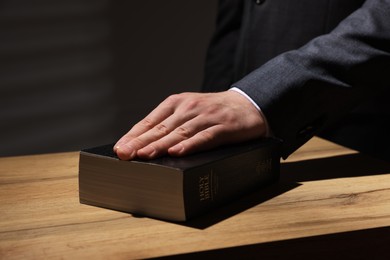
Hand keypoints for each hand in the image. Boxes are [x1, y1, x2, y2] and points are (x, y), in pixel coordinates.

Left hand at [114, 91, 266, 159]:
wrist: (247, 104)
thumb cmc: (212, 112)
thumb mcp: (188, 113)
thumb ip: (169, 125)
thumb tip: (142, 145)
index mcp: (176, 103)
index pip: (150, 121)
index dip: (134, 135)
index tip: (120, 148)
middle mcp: (189, 108)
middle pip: (162, 128)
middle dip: (141, 142)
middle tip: (124, 155)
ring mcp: (206, 117)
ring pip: (180, 132)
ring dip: (161, 145)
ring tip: (144, 155)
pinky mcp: (224, 127)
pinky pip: (205, 137)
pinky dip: (191, 145)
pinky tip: (178, 152)